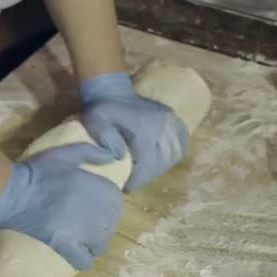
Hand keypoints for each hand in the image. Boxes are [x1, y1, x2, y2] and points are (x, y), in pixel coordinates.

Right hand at [0, 143, 123, 269]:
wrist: (8, 193)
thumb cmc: (36, 172)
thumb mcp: (64, 154)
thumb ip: (90, 152)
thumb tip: (114, 157)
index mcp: (92, 186)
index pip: (116, 202)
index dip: (110, 205)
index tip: (102, 206)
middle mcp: (90, 210)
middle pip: (110, 225)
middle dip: (104, 225)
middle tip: (93, 224)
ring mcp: (77, 230)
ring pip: (100, 244)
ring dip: (96, 243)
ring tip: (86, 241)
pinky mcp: (62, 245)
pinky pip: (83, 260)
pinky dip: (84, 259)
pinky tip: (79, 255)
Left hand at [79, 72, 188, 191]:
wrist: (112, 90)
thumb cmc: (101, 109)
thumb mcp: (94, 120)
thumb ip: (103, 136)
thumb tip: (119, 155)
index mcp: (144, 127)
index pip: (147, 164)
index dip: (137, 179)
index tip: (126, 185)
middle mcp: (162, 125)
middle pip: (160, 163)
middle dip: (146, 175)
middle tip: (132, 179)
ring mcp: (171, 122)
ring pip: (172, 156)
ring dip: (158, 167)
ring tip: (142, 170)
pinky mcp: (174, 120)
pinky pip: (181, 144)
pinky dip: (174, 154)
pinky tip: (161, 159)